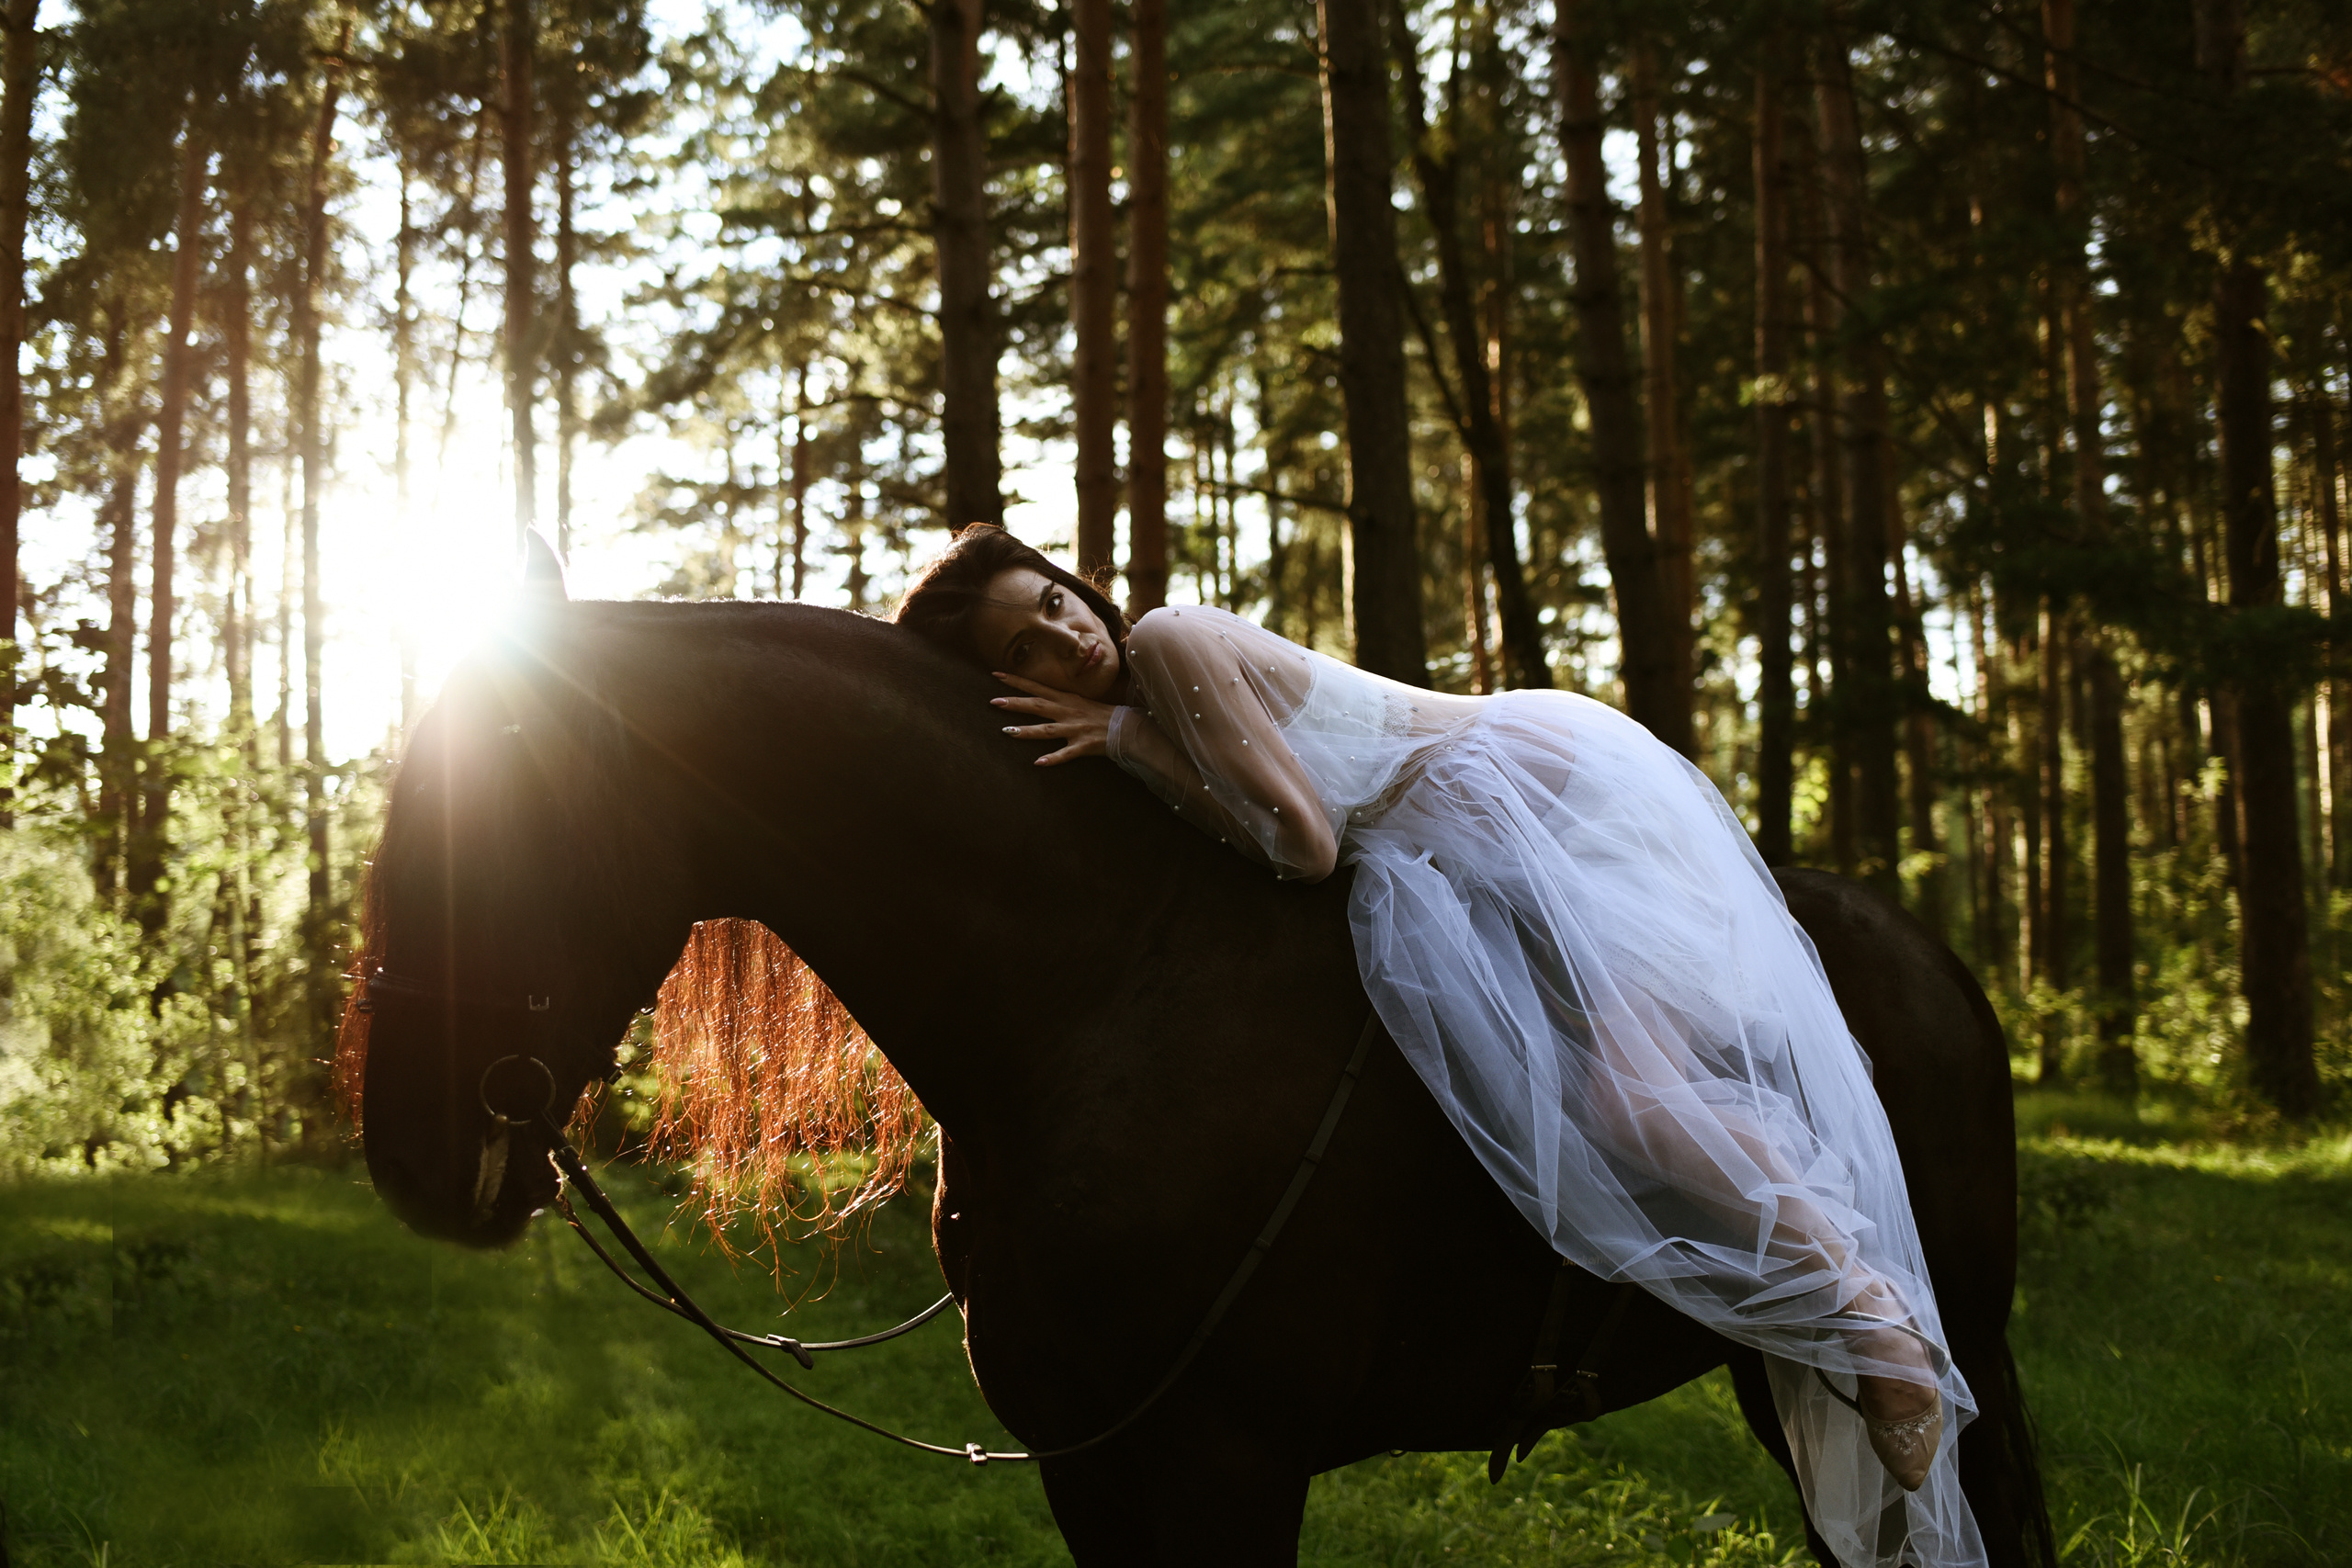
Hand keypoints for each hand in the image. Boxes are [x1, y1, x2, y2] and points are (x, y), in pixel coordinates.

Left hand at [991, 671, 1117, 766]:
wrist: (1128, 728)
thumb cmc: (1104, 715)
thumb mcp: (1082, 702)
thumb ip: (1062, 701)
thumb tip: (1042, 699)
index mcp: (1067, 699)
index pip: (1038, 687)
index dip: (1017, 681)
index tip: (996, 675)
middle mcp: (1068, 711)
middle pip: (1037, 705)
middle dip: (1015, 703)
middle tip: (994, 702)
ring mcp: (1075, 728)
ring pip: (1047, 730)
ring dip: (1027, 731)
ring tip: (1007, 732)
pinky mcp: (1084, 745)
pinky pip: (1066, 753)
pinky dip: (1052, 758)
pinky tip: (1038, 763)